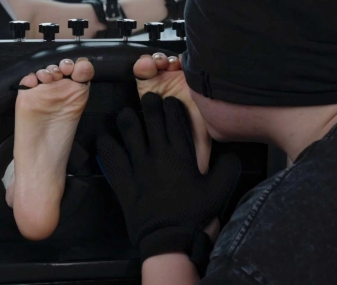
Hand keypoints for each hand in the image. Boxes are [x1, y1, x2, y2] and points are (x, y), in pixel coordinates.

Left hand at [96, 93, 240, 270]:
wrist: (168, 237)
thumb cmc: (194, 213)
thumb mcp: (220, 190)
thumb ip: (228, 168)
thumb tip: (231, 153)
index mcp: (181, 153)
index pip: (174, 118)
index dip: (172, 106)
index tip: (169, 102)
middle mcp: (157, 152)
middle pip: (150, 116)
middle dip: (150, 102)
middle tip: (149, 98)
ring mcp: (137, 163)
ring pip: (128, 128)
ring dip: (126, 117)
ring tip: (126, 114)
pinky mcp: (122, 176)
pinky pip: (110, 152)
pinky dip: (106, 143)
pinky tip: (105, 138)